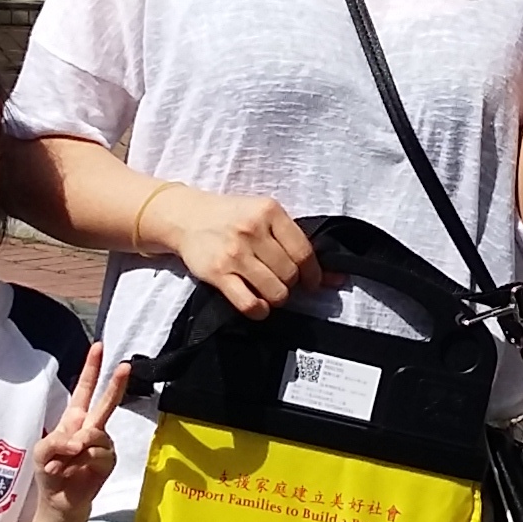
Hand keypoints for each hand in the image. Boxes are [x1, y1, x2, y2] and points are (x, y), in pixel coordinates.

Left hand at [34, 347, 130, 511]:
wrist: (59, 501)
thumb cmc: (50, 471)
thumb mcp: (41, 452)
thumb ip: (57, 441)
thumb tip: (80, 441)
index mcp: (74, 418)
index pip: (85, 389)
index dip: (92, 368)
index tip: (99, 346)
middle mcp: (91, 427)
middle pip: (106, 402)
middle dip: (115, 384)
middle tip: (125, 366)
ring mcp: (102, 445)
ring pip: (96, 434)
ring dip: (77, 448)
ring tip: (64, 463)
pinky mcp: (108, 462)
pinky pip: (99, 454)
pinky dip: (83, 461)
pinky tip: (74, 470)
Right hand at [145, 182, 315, 319]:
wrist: (186, 217)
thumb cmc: (231, 217)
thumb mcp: (262, 215)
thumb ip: (294, 241)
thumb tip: (336, 278)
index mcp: (269, 211)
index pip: (304, 252)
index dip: (313, 274)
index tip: (311, 283)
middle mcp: (252, 230)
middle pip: (290, 274)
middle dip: (291, 285)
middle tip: (282, 282)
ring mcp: (234, 253)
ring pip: (275, 291)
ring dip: (277, 298)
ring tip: (269, 292)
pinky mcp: (217, 273)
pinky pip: (249, 303)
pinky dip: (259, 310)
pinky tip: (258, 305)